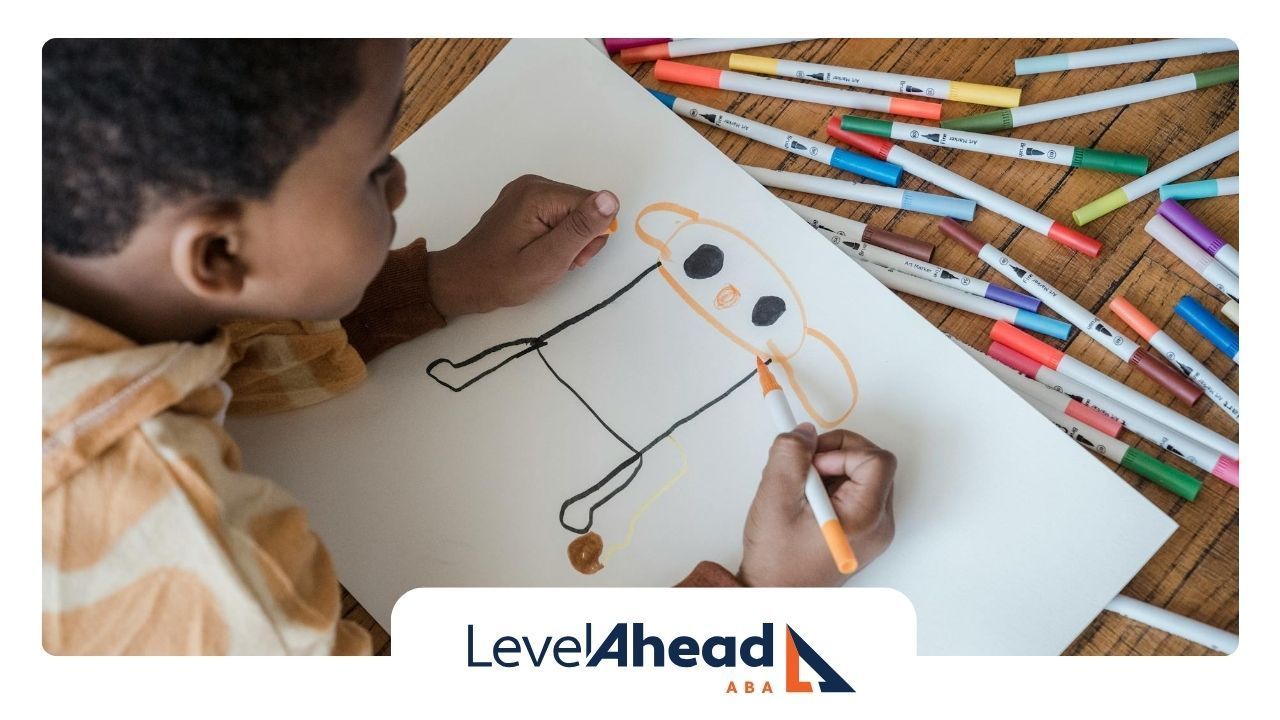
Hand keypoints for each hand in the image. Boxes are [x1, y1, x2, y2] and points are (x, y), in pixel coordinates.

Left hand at [425, 174, 618, 317]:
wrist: (463, 282)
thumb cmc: (502, 277)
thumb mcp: (548, 259)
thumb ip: (580, 229)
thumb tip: (610, 199)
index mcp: (539, 194)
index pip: (593, 205)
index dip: (589, 237)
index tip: (570, 259)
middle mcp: (533, 184)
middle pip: (583, 207)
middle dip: (579, 239)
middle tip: (556, 263)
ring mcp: (526, 192)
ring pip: (572, 213)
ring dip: (568, 241)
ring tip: (545, 260)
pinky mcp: (523, 203)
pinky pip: (557, 215)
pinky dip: (555, 237)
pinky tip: (538, 252)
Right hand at [738, 424, 895, 586]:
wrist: (774, 595)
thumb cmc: (776, 559)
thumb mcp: (775, 497)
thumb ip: (790, 455)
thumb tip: (805, 433)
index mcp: (865, 518)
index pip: (876, 459)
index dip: (842, 450)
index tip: (812, 463)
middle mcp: (878, 525)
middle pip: (873, 464)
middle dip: (836, 456)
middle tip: (804, 469)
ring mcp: (873, 530)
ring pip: (863, 476)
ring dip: (831, 471)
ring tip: (802, 490)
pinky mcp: (862, 532)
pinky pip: (856, 493)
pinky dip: (831, 486)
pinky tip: (807, 502)